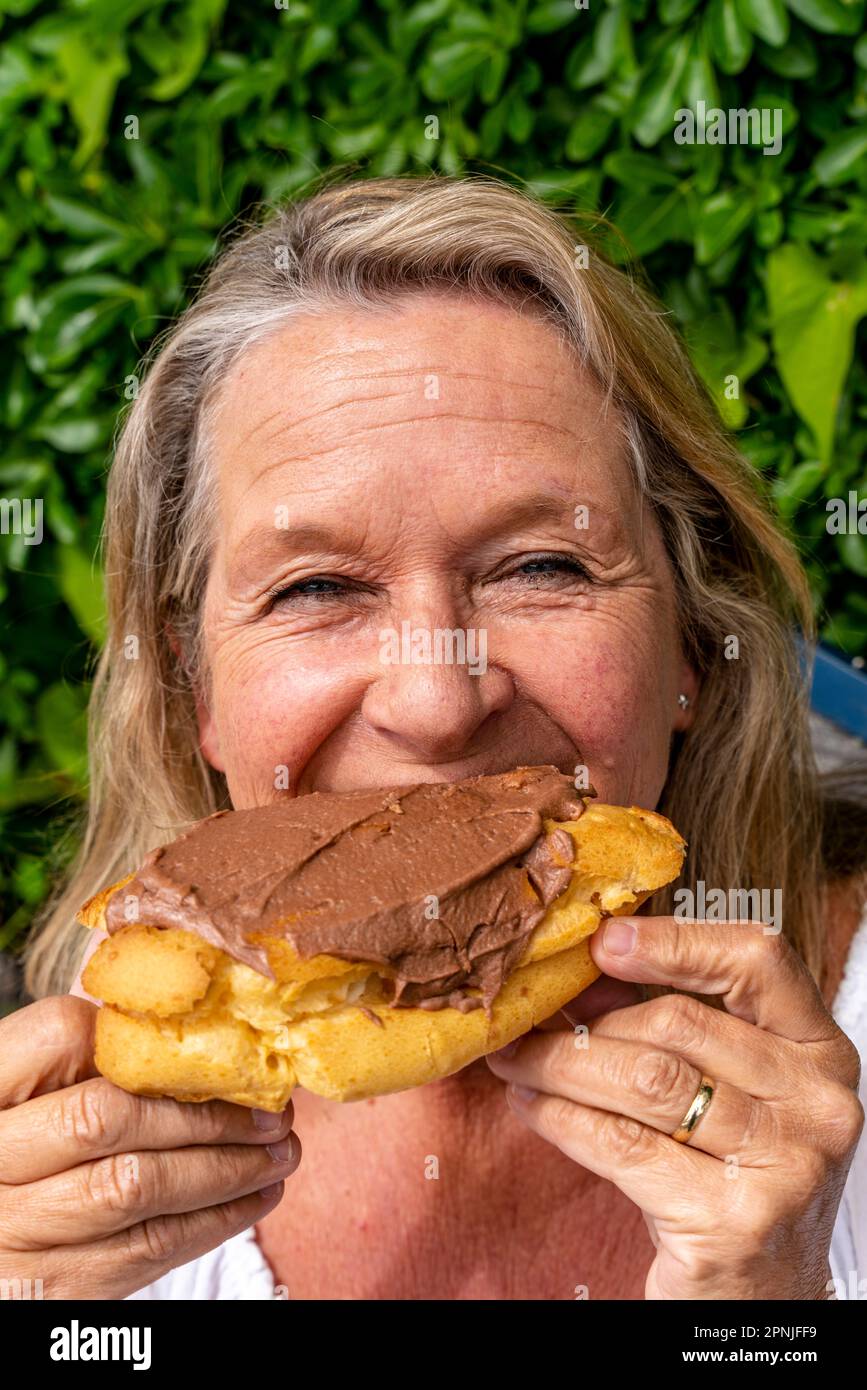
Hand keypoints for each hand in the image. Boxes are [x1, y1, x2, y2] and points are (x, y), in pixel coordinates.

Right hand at [0, 996, 300, 1298]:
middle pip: (106, 1117)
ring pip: (137, 1187)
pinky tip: (256, 1195)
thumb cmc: (24, 1152)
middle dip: (205, 1112)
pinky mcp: (56, 1287)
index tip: (209, 1046)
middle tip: (273, 1110)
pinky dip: (216, 1219)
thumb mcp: (29, 1095)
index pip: (60, 1035)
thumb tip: (207, 1035)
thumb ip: (87, 1063)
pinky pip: (147, 1249)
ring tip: (282, 1151)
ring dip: (227, 1167)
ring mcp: (16, 1230)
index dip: (139, 1038)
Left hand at [486, 916, 863, 1299]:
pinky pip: (622, 1146)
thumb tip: (588, 971)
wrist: (762, 1305)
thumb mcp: (731, 1092)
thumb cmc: (736, 1179)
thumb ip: (679, 1026)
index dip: (675, 940)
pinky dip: (562, 1119)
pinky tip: (533, 1107)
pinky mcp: (732, 1221)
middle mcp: (818, 1104)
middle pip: (678, 1023)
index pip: (757, 960)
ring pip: (645, 1080)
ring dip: (561, 1064)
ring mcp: (784, 1166)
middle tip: (527, 1020)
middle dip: (587, 1022)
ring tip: (517, 1059)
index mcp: (821, 1053)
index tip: (603, 941)